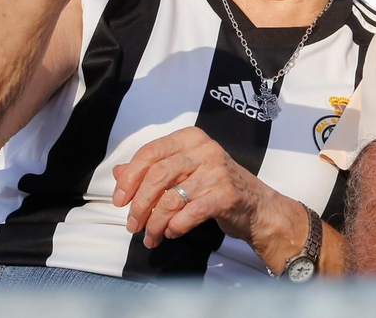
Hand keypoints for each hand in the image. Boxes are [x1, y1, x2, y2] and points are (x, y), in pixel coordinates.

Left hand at [113, 126, 304, 266]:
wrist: (257, 206)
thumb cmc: (215, 186)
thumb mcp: (184, 172)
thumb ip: (152, 170)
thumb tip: (118, 174)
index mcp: (191, 138)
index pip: (150, 152)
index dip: (130, 178)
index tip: (119, 201)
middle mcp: (205, 149)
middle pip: (157, 175)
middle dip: (139, 204)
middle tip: (132, 225)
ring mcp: (217, 171)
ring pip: (171, 199)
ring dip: (154, 223)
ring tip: (150, 237)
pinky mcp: (226, 194)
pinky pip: (189, 213)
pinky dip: (175, 227)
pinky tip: (171, 232)